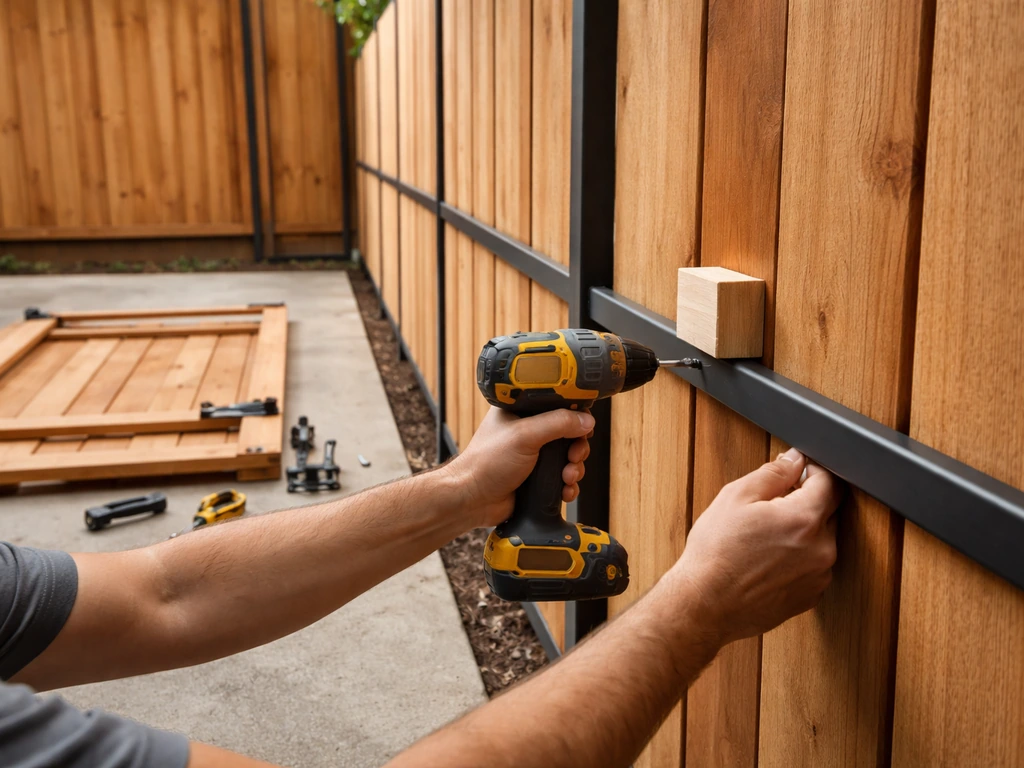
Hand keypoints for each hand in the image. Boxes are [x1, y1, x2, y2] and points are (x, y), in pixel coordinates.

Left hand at [447, 407, 593, 527]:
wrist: (473, 500)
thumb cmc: (486, 463)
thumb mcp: (524, 435)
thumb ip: (557, 423)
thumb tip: (586, 421)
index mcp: (521, 412)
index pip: (557, 405)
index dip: (574, 416)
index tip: (582, 427)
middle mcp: (529, 432)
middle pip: (569, 434)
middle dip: (577, 448)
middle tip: (574, 456)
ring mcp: (534, 456)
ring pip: (568, 458)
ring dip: (574, 469)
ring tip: (567, 477)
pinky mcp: (537, 478)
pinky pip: (562, 479)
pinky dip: (568, 485)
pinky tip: (564, 490)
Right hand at [671, 448, 841, 644]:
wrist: (705, 604)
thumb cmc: (715, 552)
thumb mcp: (736, 497)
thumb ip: (773, 474)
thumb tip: (794, 460)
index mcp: (804, 519)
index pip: (829, 483)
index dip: (814, 470)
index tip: (799, 470)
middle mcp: (822, 549)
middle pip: (828, 512)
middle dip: (806, 501)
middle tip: (771, 505)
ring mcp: (819, 576)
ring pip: (821, 540)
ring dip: (802, 532)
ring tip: (765, 537)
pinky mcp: (810, 596)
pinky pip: (813, 567)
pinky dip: (798, 558)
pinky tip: (768, 559)